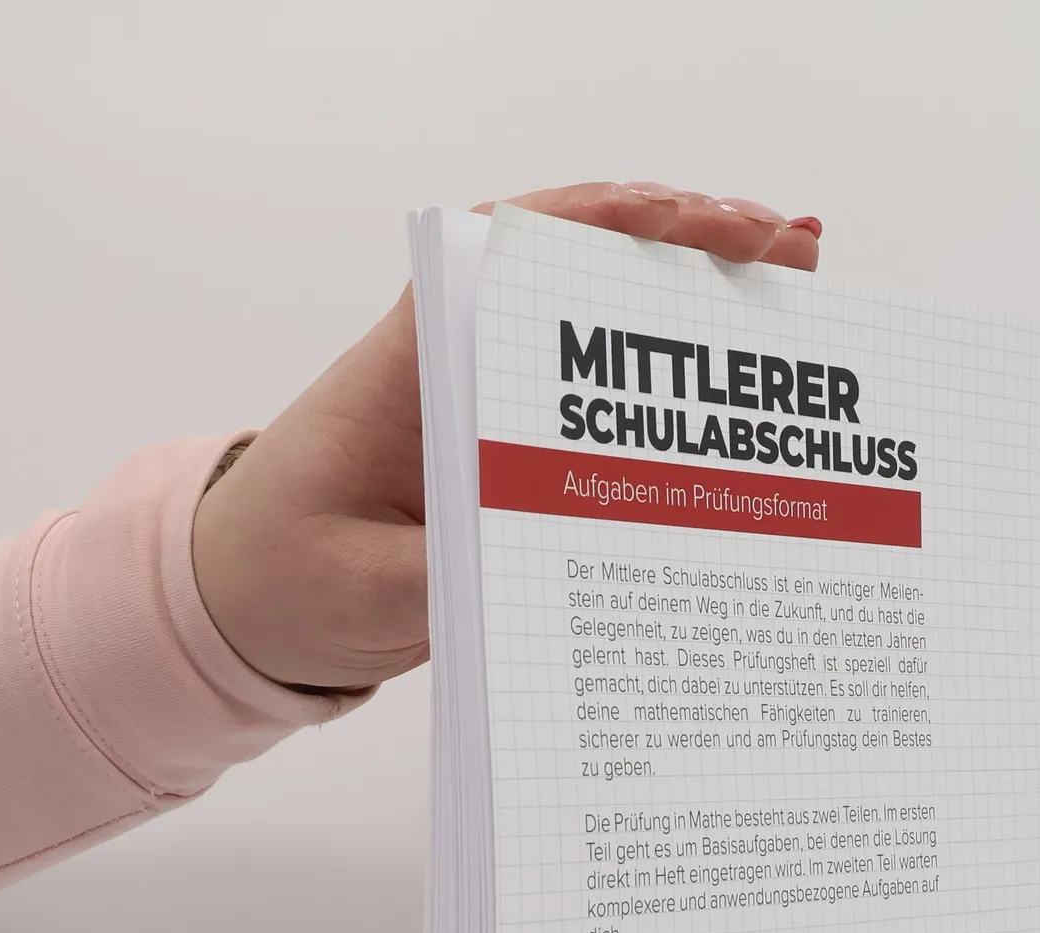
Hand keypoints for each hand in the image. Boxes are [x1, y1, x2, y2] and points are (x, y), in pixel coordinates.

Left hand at [192, 183, 822, 690]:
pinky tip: (739, 398)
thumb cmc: (284, 577)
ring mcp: (490, 401)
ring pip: (605, 329)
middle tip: (799, 252)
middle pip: (587, 270)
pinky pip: (601, 404)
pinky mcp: (511, 452)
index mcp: (411, 359)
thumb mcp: (363, 588)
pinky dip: (672, 390)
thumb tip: (553, 568)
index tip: (710, 224)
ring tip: (797, 290)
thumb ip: (450, 576)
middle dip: (698, 248)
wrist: (239, 601)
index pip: (523, 249)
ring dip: (698, 306)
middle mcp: (459, 359)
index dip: (623, 223)